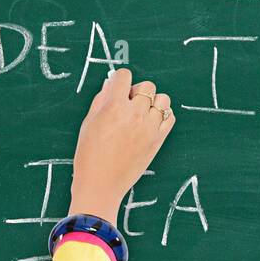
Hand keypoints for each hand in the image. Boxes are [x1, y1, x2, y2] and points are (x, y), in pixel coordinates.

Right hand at [69, 68, 174, 222]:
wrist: (101, 185)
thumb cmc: (89, 155)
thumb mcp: (89, 124)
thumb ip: (100, 100)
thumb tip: (110, 84)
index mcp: (114, 107)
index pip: (123, 75)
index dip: (119, 80)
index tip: (116, 90)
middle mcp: (134, 114)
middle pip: (147, 86)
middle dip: (137, 91)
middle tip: (127, 105)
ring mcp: (149, 128)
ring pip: (163, 99)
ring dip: (153, 102)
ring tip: (141, 114)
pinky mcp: (158, 141)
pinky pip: (170, 118)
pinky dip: (163, 116)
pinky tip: (150, 123)